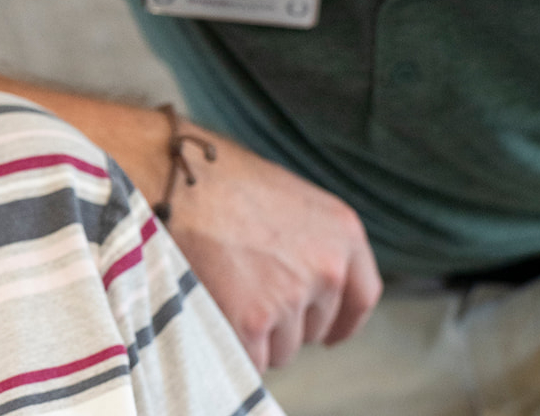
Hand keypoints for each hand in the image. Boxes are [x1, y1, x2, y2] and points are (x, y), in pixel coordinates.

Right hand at [162, 128, 381, 369]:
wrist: (176, 180)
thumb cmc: (221, 178)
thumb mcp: (288, 196)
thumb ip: (310, 239)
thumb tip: (304, 276)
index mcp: (343, 232)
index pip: (363, 296)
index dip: (344, 321)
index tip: (329, 333)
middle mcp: (327, 268)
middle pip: (316, 327)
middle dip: (287, 324)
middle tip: (248, 295)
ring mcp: (291, 296)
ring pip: (283, 349)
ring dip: (257, 338)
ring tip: (225, 294)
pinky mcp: (254, 321)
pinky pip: (251, 360)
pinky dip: (232, 347)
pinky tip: (214, 312)